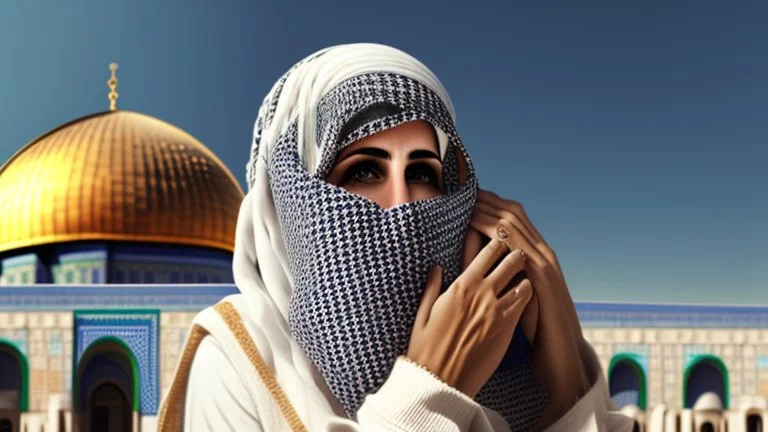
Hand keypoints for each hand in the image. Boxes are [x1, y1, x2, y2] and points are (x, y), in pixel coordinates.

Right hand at [406, 232, 533, 398]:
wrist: (440, 381)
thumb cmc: (426, 349)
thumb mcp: (423, 314)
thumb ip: (432, 287)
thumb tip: (437, 268)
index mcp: (460, 286)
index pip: (487, 252)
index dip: (497, 241)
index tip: (501, 238)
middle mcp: (481, 294)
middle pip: (510, 262)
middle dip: (516, 253)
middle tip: (519, 252)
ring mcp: (497, 311)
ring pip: (523, 281)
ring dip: (525, 275)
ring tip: (526, 274)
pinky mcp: (508, 330)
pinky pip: (526, 304)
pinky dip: (529, 296)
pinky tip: (528, 296)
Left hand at [471, 189, 590, 430]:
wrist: (559, 357)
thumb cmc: (533, 330)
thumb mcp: (512, 295)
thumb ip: (498, 274)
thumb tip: (473, 260)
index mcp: (534, 257)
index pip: (512, 219)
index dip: (490, 204)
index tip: (467, 195)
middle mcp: (542, 254)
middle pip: (514, 213)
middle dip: (488, 199)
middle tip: (464, 189)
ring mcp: (545, 263)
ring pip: (516, 224)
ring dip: (490, 209)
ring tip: (467, 200)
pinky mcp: (544, 276)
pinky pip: (518, 245)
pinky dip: (498, 232)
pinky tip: (480, 224)